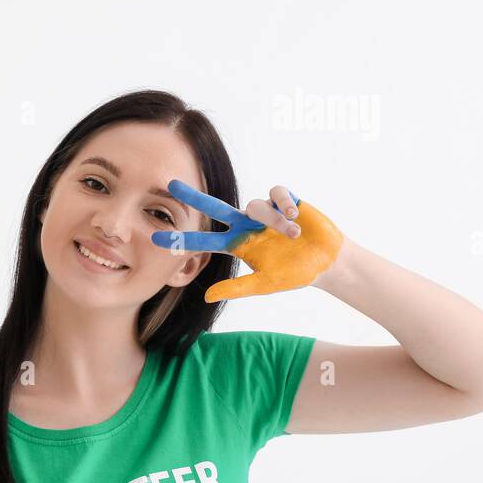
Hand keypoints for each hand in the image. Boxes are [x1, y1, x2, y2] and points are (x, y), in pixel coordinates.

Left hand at [150, 181, 343, 301]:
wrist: (327, 262)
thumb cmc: (294, 273)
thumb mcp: (264, 284)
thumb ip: (236, 288)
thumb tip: (206, 297)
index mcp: (237, 244)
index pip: (204, 240)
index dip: (182, 239)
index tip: (155, 238)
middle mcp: (245, 224)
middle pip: (214, 207)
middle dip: (192, 197)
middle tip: (170, 185)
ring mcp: (264, 211)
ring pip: (255, 206)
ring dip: (274, 221)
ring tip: (293, 234)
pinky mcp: (284, 199)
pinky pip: (276, 194)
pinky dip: (285, 205)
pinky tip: (297, 215)